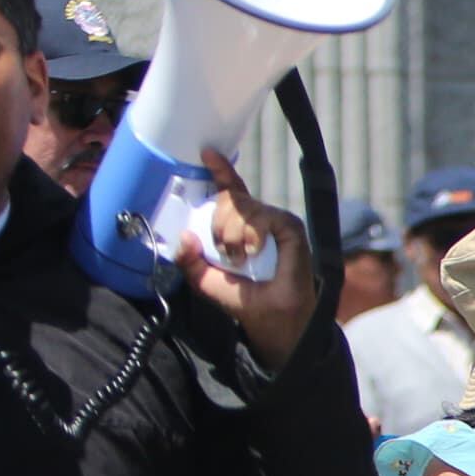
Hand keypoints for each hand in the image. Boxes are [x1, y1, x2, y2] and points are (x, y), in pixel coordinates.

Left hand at [176, 152, 320, 370]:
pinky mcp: (291, 229)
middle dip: (218, 222)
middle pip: (231, 198)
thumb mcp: (205, 282)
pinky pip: (263, 216)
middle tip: (224, 251)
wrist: (272, 321)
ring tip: (239, 257)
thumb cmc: (246, 302)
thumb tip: (183, 236)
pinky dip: (252, 233)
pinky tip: (253, 251)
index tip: (207, 154)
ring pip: (244, 206)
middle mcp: (260, 221)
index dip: (222, 172)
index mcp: (242, 228)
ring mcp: (277, 223)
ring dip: (232, 232)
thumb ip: (189, 261)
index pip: (233, 194)